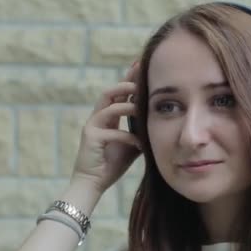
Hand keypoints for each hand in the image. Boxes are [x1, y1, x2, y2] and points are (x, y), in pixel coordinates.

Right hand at [70, 63, 141, 193]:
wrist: (93, 183)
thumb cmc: (112, 163)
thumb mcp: (131, 143)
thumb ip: (140, 130)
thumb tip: (160, 121)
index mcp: (107, 116)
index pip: (119, 93)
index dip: (129, 80)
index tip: (142, 67)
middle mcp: (98, 117)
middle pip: (110, 92)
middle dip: (127, 84)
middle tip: (144, 82)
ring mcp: (92, 126)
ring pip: (110, 106)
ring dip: (128, 106)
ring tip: (143, 108)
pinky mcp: (90, 138)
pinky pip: (112, 132)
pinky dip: (128, 136)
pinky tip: (140, 143)